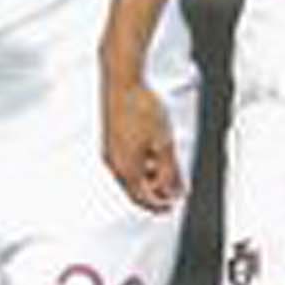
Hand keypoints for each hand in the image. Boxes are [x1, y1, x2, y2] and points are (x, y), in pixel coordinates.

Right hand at [103, 69, 182, 213]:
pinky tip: (153, 155)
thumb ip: (171, 171)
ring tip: (168, 172)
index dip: (161, 205)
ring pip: (130, 176)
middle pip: (135, 190)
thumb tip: (175, 191)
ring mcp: (109, 151)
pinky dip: (141, 165)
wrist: (122, 79)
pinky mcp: (109, 139)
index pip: (144, 198)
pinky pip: (125, 162)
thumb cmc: (143, 107)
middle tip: (173, 194)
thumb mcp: (165, 142)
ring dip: (149, 179)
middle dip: (156, 193)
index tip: (174, 205)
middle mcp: (114, 163)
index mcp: (127, 169)